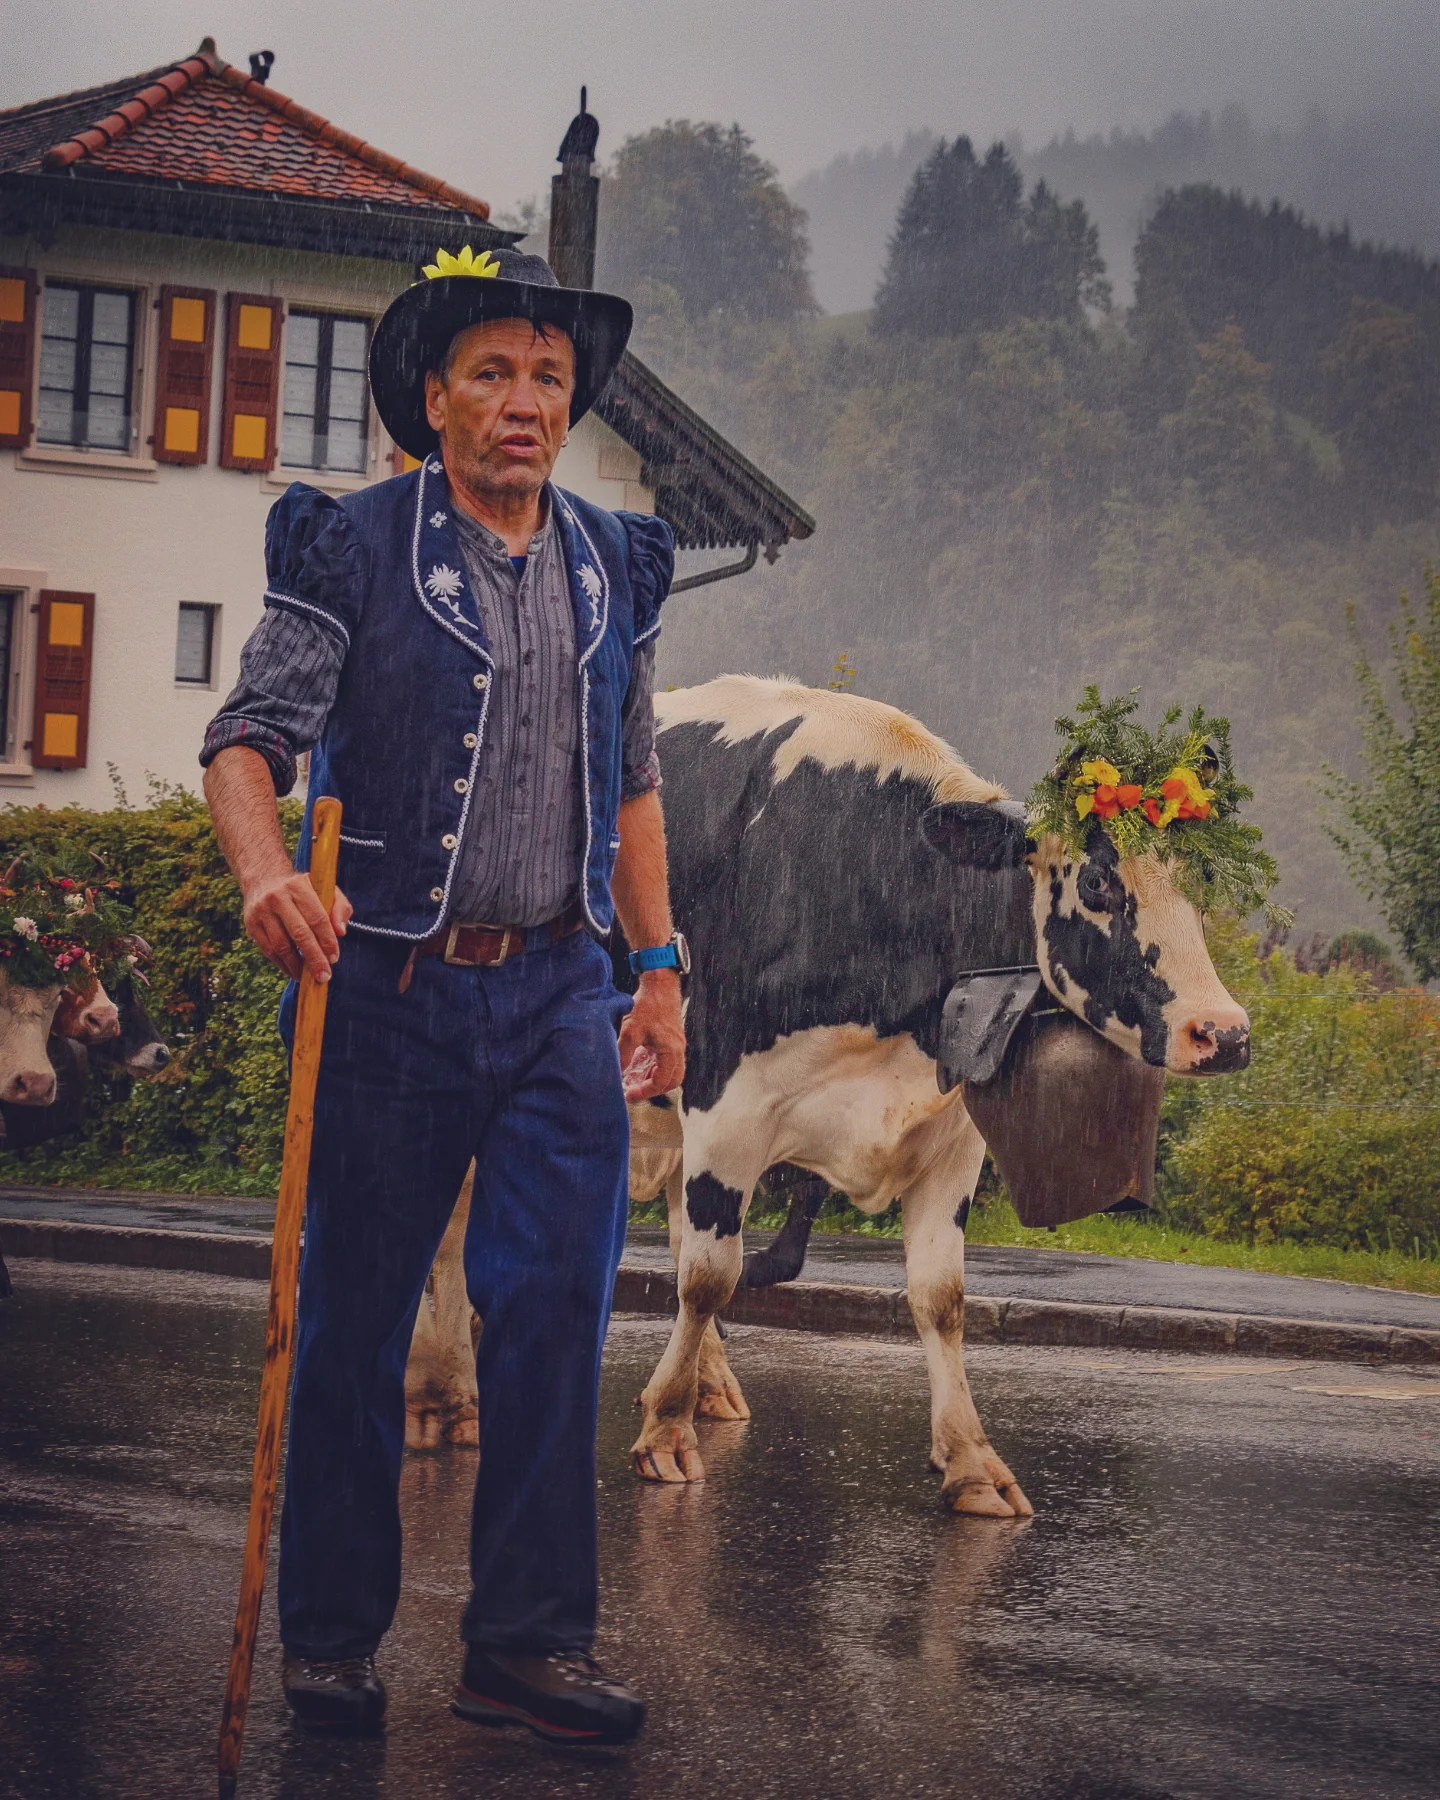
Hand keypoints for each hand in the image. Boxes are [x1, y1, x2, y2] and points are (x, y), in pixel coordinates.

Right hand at [243, 870, 352, 983]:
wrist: (263, 878)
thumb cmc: (302, 888)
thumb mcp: (324, 889)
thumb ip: (339, 907)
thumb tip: (341, 932)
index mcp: (299, 887)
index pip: (317, 918)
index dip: (327, 940)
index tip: (334, 958)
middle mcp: (278, 898)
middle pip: (299, 934)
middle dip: (314, 958)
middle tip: (324, 976)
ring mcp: (261, 911)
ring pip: (281, 945)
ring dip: (296, 965)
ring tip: (308, 977)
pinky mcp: (251, 924)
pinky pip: (268, 950)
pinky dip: (282, 964)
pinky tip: (293, 971)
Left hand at [619, 970, 684, 1103]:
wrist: (659, 984)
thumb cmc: (647, 1006)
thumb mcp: (630, 1032)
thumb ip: (624, 1055)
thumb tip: (617, 1074)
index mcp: (671, 1051)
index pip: (662, 1082)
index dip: (645, 1092)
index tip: (629, 1094)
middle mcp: (678, 1050)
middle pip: (672, 1081)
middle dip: (653, 1089)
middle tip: (634, 1091)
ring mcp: (676, 1045)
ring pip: (670, 1072)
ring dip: (654, 1079)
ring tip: (634, 1080)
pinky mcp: (672, 1039)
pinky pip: (666, 1060)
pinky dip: (654, 1067)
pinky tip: (638, 1065)